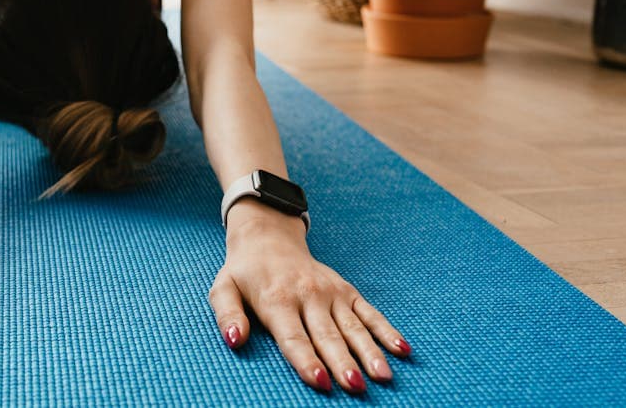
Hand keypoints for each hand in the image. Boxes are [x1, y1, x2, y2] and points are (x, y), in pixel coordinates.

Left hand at [209, 214, 411, 393]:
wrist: (268, 237)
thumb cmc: (244, 272)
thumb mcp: (223, 289)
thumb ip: (228, 315)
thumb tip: (235, 341)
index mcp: (277, 299)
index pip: (293, 337)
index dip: (306, 361)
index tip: (321, 382)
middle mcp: (308, 296)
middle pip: (327, 336)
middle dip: (343, 363)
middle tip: (356, 387)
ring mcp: (331, 292)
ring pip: (353, 327)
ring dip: (369, 352)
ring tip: (383, 376)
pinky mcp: (346, 290)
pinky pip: (369, 312)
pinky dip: (386, 330)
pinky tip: (402, 349)